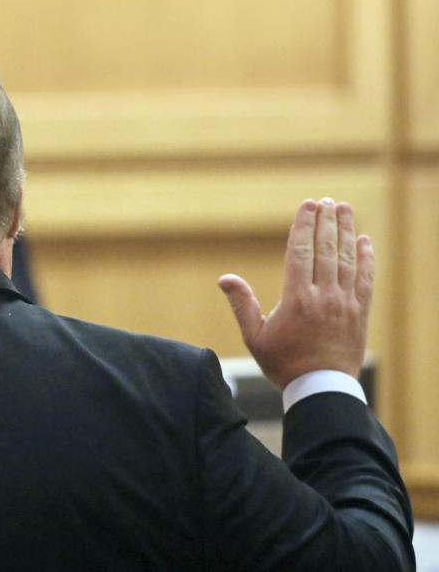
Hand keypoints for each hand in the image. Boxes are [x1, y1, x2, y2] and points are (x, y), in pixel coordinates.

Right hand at [218, 198, 373, 388]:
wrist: (320, 388)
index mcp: (297, 298)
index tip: (307, 205)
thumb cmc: (283, 364)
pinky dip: (365, 258)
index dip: (304, 225)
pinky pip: (365, 279)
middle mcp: (324, 296)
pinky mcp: (360, 312)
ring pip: (346, 259)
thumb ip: (241, 304)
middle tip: (325, 200)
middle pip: (326, 249)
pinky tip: (364, 241)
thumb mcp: (254, 337)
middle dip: (325, 221)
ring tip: (343, 208)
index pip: (301, 252)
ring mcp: (345, 303)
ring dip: (345, 231)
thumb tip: (225, 278)